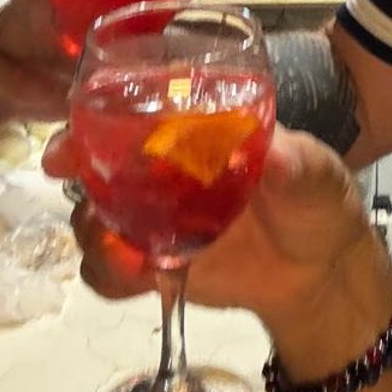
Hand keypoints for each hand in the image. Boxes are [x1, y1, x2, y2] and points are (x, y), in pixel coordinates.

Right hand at [0, 0, 208, 135]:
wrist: (111, 62)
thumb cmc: (121, 24)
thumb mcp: (144, 9)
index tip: (63, 13)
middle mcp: (21, 19)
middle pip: (7, 22)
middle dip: (36, 45)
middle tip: (71, 63)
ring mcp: (10, 59)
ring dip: (21, 84)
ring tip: (57, 101)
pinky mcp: (6, 96)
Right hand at [46, 129, 388, 349]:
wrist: (319, 271)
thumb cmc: (316, 200)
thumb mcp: (314, 172)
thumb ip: (295, 163)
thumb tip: (279, 153)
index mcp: (194, 130)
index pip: (134, 111)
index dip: (95, 119)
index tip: (72, 141)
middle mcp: (161, 168)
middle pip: (96, 162)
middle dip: (76, 171)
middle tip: (74, 186)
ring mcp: (153, 217)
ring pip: (94, 219)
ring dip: (94, 233)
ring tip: (123, 250)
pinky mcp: (153, 265)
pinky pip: (112, 272)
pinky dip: (113, 276)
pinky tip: (144, 280)